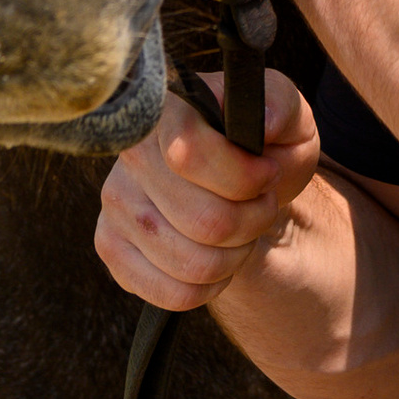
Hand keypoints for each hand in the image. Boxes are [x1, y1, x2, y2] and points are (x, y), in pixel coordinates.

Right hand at [95, 69, 320, 312]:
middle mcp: (130, 153)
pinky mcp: (111, 246)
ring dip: (236, 255)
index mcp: (167, 108)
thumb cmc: (263, 148)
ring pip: (193, 262)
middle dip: (253, 221)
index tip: (267, 173)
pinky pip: (173, 292)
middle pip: (204, 220)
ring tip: (243, 231)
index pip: (189, 152)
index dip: (244, 177)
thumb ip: (283, 106)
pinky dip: (211, 286)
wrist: (237, 185)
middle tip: (262, 206)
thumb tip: (265, 120)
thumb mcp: (288, 118)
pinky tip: (218, 258)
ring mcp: (115, 203)